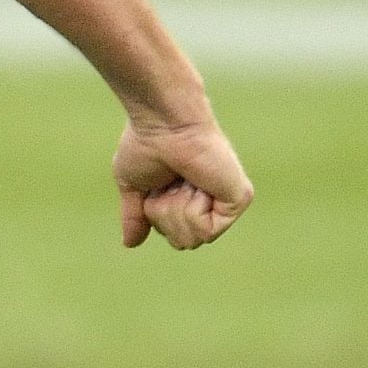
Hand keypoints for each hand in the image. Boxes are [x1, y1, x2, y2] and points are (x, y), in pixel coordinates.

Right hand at [115, 116, 252, 249]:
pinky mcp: (237, 199)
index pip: (171, 233)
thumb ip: (134, 216)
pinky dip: (192, 209)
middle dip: (164, 214)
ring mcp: (225, 201)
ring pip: (193, 239)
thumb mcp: (132, 185)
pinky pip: (207, 231)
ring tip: (182, 180)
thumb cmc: (145, 144)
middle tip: (169, 182)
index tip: (157, 182)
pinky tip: (196, 184)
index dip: (154, 213)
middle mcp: (210, 201)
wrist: (163, 123)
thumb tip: (130, 244)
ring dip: (176, 210)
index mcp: (186, 197)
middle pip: (182, 242)